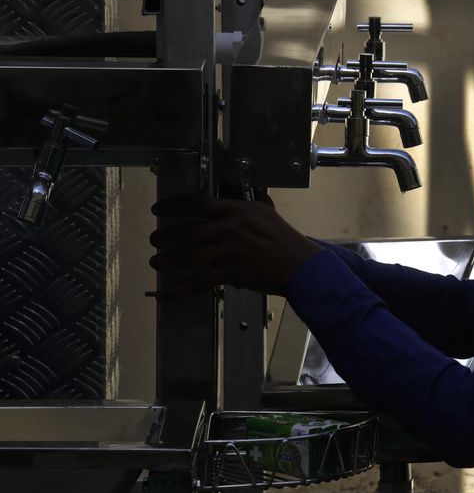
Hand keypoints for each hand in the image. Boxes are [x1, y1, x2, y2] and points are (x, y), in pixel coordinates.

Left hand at [149, 196, 321, 297]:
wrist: (300, 266)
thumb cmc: (285, 239)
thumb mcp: (267, 213)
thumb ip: (247, 206)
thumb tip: (233, 199)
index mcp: (238, 210)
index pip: (198, 203)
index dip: (174, 206)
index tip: (159, 210)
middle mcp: (230, 229)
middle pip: (188, 231)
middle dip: (165, 236)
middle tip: (154, 240)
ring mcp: (229, 252)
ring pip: (189, 255)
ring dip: (168, 260)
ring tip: (156, 262)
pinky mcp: (231, 273)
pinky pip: (200, 281)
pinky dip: (181, 288)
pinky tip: (167, 292)